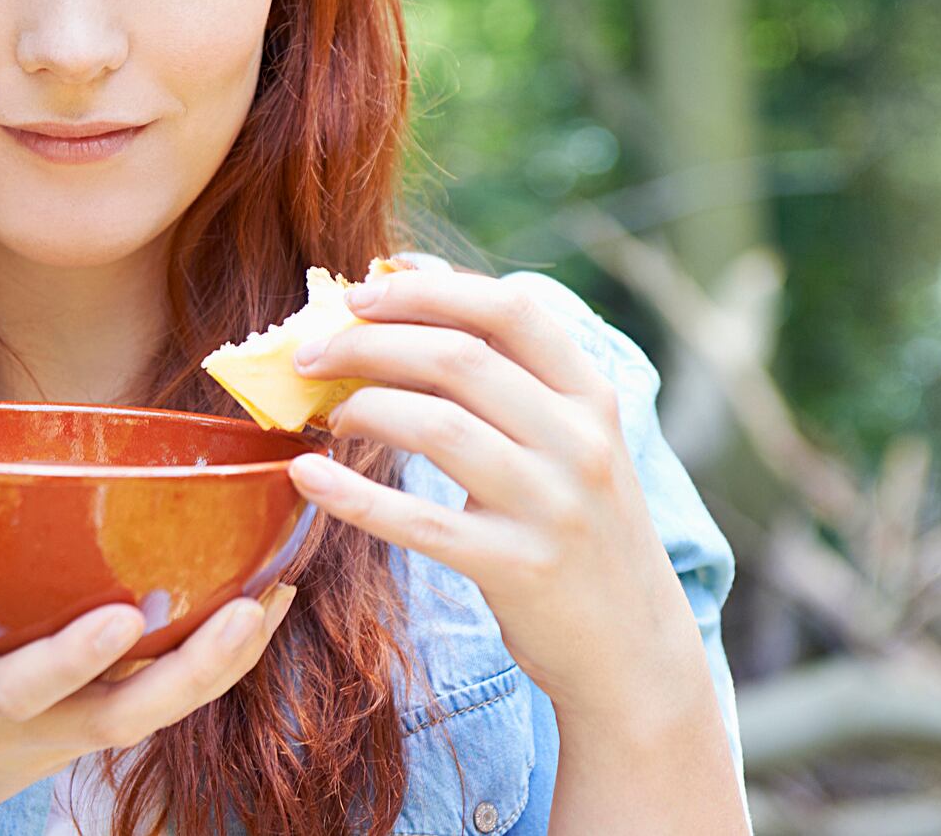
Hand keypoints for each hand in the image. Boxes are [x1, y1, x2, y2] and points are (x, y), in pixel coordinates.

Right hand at [0, 416, 298, 834]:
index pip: (30, 689)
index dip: (76, 659)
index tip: (120, 617)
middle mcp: (30, 729)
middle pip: (134, 715)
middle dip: (201, 667)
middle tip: (261, 603)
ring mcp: (60, 740)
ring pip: (159, 713)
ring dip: (223, 662)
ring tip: (278, 595)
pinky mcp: (75, 737)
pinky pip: (153, 704)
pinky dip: (204, 665)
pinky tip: (249, 612)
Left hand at [283, 270, 714, 734]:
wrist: (634, 649)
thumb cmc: (579, 527)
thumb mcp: (570, 443)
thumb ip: (508, 381)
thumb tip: (400, 306)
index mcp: (590, 397)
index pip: (508, 310)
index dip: (425, 291)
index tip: (361, 292)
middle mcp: (578, 442)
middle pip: (458, 359)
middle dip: (368, 343)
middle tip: (309, 353)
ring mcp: (551, 506)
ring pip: (437, 427)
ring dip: (362, 407)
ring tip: (324, 414)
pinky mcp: (516, 568)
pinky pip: (417, 522)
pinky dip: (351, 494)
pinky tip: (307, 476)